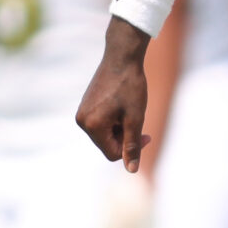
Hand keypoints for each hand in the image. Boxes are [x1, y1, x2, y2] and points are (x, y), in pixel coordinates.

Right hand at [75, 21, 154, 169]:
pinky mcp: (86, 105)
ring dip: (120, 128)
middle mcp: (81, 121)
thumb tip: (132, 170)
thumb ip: (132, 145)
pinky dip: (114, 119)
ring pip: (105, 134)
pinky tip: (122, 103)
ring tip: (129, 108)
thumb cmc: (130, 86)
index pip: (112, 154)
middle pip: (107, 145)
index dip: (132, 149)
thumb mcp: (135, 118)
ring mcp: (82, 112)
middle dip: (125, 137)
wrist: (122, 56)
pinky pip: (101, 122)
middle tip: (138, 119)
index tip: (145, 134)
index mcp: (91, 125)